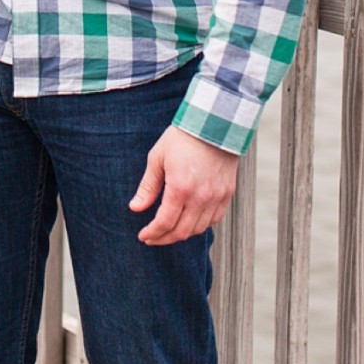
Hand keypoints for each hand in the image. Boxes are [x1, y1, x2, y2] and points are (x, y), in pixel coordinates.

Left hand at [129, 126, 240, 244]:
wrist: (214, 125)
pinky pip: (214, 220)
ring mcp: (217, 197)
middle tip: (152, 238)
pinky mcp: (227, 194)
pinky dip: (200, 225)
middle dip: (164, 238)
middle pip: (182, 231)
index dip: (153, 233)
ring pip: (199, 229)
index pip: (165, 222)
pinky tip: (188, 221)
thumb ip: (148, 187)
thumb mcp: (157, 159)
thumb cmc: (181, 139)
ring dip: (182, 234)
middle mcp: (201, 197)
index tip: (143, 236)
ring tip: (168, 231)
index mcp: (181, 188)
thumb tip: (135, 208)